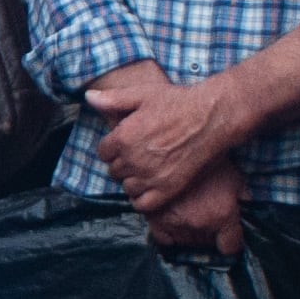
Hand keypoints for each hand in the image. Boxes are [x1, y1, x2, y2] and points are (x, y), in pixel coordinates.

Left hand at [81, 63, 243, 213]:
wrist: (211, 118)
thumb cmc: (177, 103)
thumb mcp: (142, 94)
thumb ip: (113, 99)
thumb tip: (88, 97)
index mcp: (123, 137)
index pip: (103, 152)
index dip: (113, 147)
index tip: (126, 142)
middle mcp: (133, 160)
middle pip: (114, 170)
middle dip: (122, 162)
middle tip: (139, 153)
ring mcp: (150, 177)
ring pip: (126, 187)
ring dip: (132, 180)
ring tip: (146, 169)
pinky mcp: (167, 189)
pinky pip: (142, 204)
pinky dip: (142, 198)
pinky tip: (149, 187)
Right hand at [136, 158, 248, 255]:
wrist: (180, 141)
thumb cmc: (211, 156)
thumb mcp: (234, 173)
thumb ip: (242, 195)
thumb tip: (246, 205)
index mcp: (221, 217)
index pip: (230, 247)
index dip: (231, 241)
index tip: (229, 235)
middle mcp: (198, 225)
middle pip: (206, 244)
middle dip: (209, 234)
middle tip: (209, 217)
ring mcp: (174, 223)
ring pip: (184, 242)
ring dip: (189, 234)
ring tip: (191, 216)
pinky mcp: (154, 217)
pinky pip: (162, 238)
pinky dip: (168, 234)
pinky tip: (174, 222)